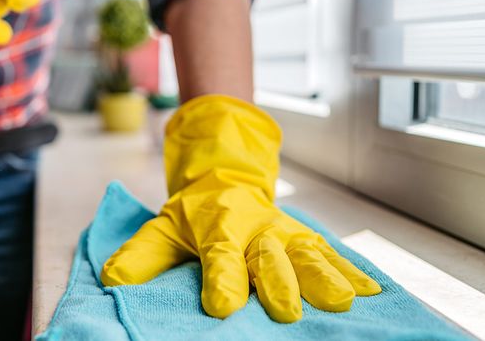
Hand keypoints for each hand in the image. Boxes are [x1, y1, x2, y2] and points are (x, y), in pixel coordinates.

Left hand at [101, 95, 380, 321]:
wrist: (227, 175)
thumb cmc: (195, 212)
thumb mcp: (164, 227)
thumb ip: (142, 255)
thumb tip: (113, 281)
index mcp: (219, 226)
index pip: (219, 255)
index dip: (221, 279)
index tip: (223, 305)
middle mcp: (256, 230)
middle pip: (269, 257)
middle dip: (279, 281)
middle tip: (288, 309)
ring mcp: (285, 234)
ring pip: (306, 254)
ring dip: (324, 276)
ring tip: (343, 300)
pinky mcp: (305, 237)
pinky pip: (330, 252)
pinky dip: (351, 269)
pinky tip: (372, 290)